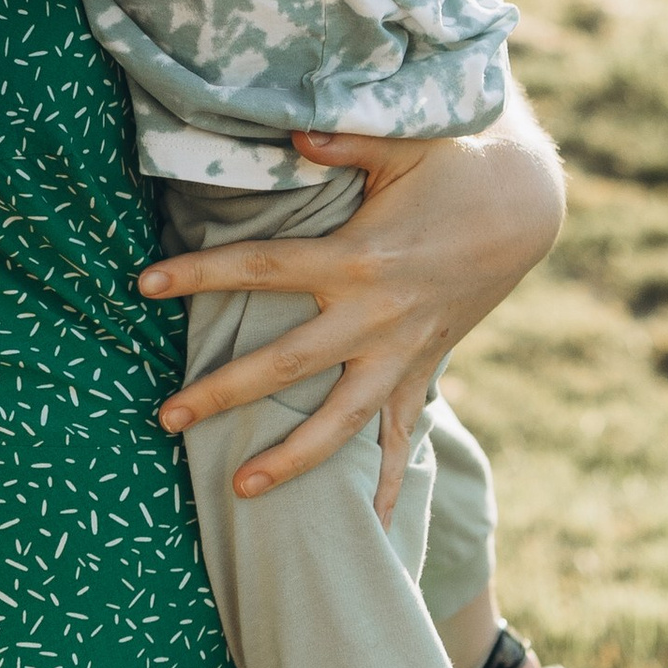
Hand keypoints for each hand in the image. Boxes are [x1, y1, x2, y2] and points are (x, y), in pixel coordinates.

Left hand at [140, 108, 564, 507]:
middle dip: (222, 392)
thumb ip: (344, 142)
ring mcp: (401, 352)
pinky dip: (387, 487)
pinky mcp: (422, 369)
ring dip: (292, 459)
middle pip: (285, 364)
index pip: (261, 269)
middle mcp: (374, 316)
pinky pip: (400, 439)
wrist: (523, 207)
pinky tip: (371, 535)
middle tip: (165, 417)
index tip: (144, 284)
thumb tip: (291, 132)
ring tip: (241, 491)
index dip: (200, 273)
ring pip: (341, 421)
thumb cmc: (451, 165)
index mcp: (356, 258)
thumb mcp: (402, 142)